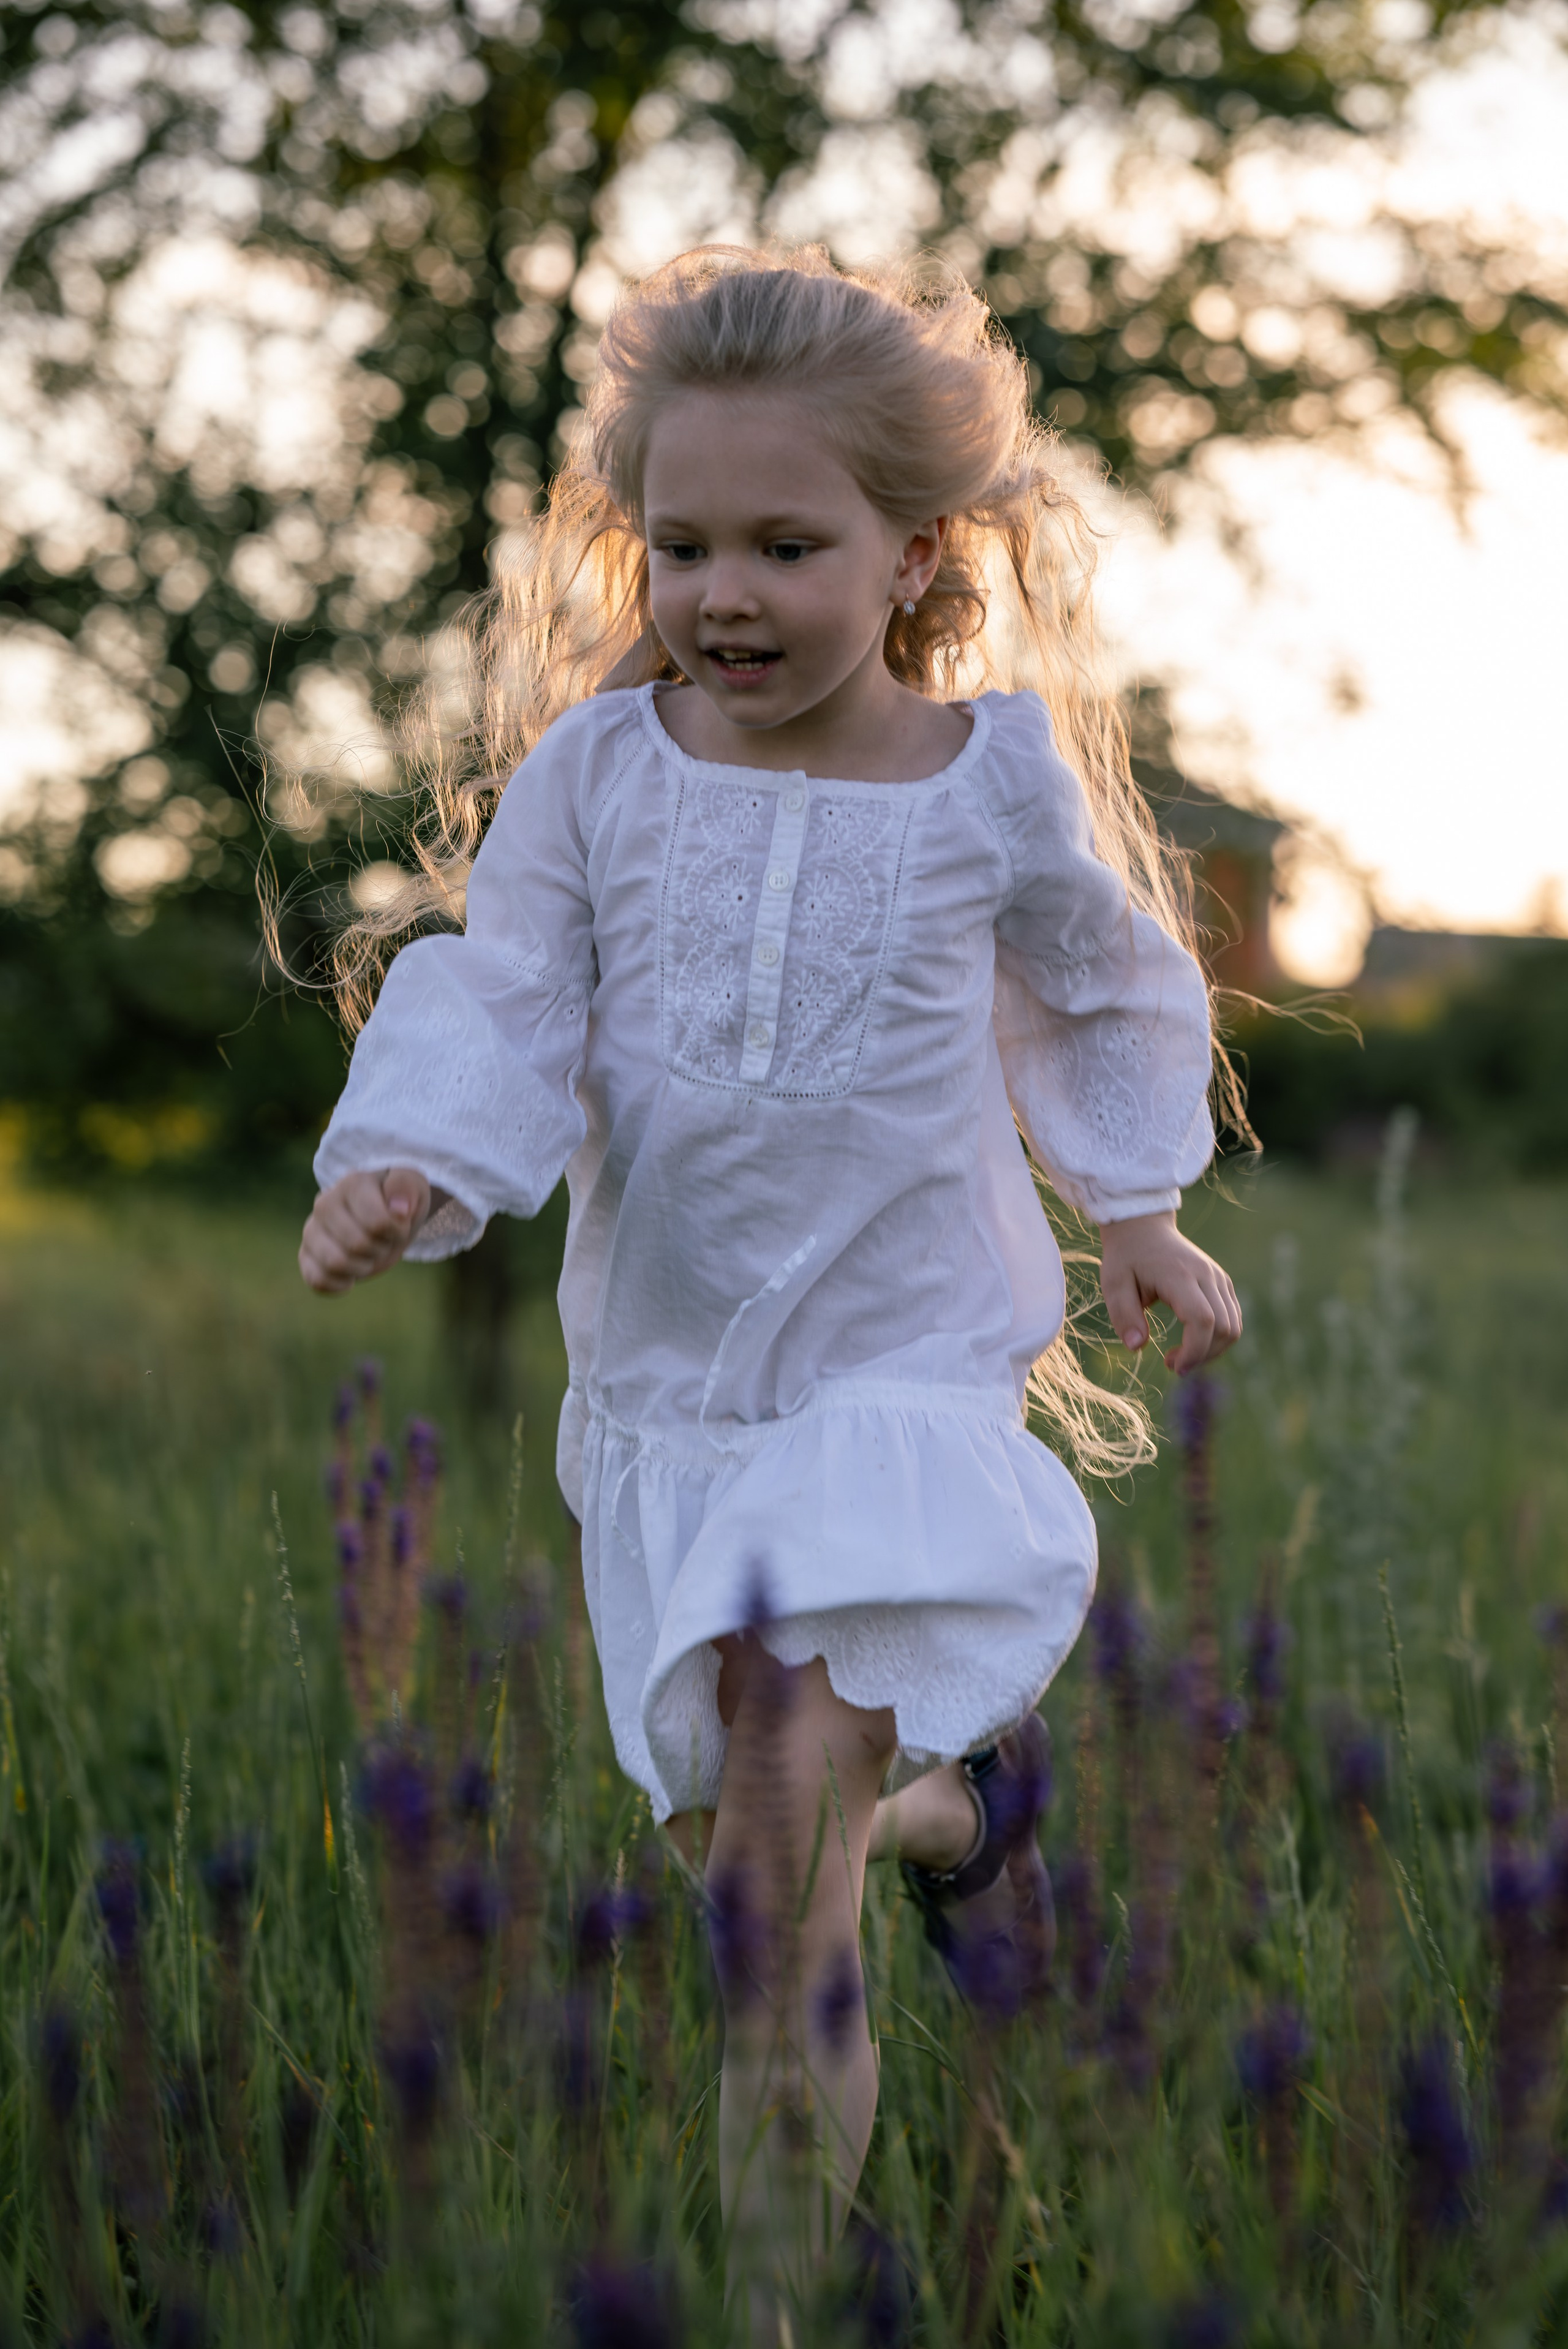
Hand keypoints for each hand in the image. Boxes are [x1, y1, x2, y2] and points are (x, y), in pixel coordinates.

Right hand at [299, 1167, 431, 1294]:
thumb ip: (406, 1187)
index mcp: (352, 1184)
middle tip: (383, 1240)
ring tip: (367, 1255)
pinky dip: (340, 1284)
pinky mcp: (305, 1255)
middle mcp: (324, 1204)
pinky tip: (351, 1274)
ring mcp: (311, 1230)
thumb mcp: (412, 1186)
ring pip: (334, 1263)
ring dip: (362, 1267)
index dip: (396, 1232)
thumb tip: (399, 1208)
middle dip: (380, 1249)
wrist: (383, 1216)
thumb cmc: (397, 1201)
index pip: (378, 1222)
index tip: (399, 1224)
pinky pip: (317, 1281)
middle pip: (357, 1245)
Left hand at [1098, 1209, 1241, 1375]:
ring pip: (1233, 1326)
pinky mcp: (1222, 1282)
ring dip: (1212, 1350)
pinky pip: (1232, 1318)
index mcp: (1180, 1275)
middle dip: (1202, 1356)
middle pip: (1224, 1327)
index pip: (1202, 1319)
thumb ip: (1123, 1316)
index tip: (1173, 1366)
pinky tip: (1193, 1342)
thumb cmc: (1126, 1258)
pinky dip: (1217, 1338)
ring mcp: (1219, 1278)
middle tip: (1172, 1364)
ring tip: (1182, 1355)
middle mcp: (1207, 1276)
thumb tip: (1137, 1347)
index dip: (1194, 1350)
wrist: (1144, 1227)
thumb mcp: (1113, 1284)